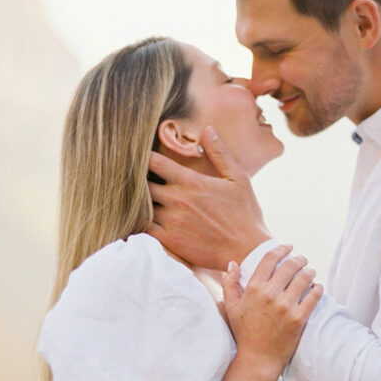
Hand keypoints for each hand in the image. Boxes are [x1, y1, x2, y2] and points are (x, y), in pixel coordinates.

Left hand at [149, 127, 270, 269]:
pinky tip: (141, 218)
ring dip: (138, 201)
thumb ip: (220, 153)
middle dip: (137, 179)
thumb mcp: (237, 178)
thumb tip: (208, 129)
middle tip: (133, 177)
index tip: (138, 155)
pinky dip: (139, 222)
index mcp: (190, 182)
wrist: (247, 251)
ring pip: (141, 206)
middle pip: (142, 183)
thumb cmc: (245, 213)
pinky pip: (144, 228)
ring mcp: (171, 221)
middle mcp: (177, 200)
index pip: (155, 162)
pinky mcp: (169, 241)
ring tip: (135, 197)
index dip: (143, 156)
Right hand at [222, 245, 322, 376]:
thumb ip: (230, 284)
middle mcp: (270, 294)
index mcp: (253, 289)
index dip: (282, 249)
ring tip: (310, 273)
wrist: (257, 359)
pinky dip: (317, 288)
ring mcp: (286, 306)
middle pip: (290, 265)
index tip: (289, 247)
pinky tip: (317, 287)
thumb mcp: (231, 308)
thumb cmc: (243, 333)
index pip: (270, 259)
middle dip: (299, 259)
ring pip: (305, 278)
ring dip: (310, 272)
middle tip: (302, 259)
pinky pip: (314, 296)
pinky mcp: (299, 319)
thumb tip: (232, 263)